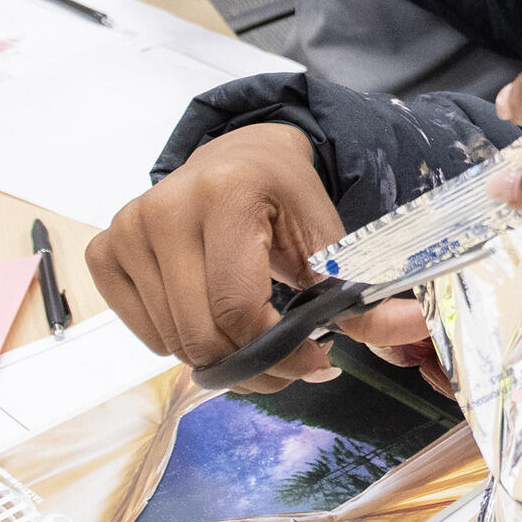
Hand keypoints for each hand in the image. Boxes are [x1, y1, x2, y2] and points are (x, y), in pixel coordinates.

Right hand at [86, 123, 428, 388]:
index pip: (238, 307)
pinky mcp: (107, 250)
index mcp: (228, 192)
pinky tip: (210, 312)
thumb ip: (365, 295)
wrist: (238, 156)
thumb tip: (414, 328)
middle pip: (202, 334)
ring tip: (253, 336)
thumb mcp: (332, 239)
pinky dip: (182, 341)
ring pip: (174, 342)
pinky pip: (145, 333)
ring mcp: (130, 228)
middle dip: (254, 365)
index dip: (280, 352)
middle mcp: (167, 206)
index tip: (316, 360)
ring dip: (221, 358)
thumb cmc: (287, 199)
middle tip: (288, 360)